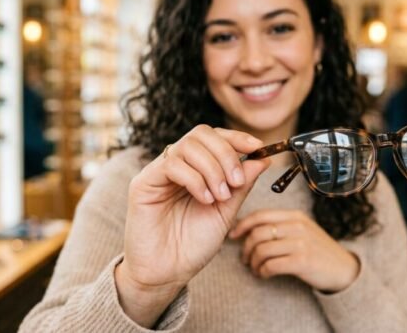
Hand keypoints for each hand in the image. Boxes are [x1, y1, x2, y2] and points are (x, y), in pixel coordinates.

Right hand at [116, 125, 269, 325]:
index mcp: (195, 169)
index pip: (213, 137)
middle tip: (236, 181)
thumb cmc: (193, 245)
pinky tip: (204, 199)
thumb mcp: (226, 212)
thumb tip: (263, 159)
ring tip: (220, 196)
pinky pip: (171, 164)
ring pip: (188, 146)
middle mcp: (176, 165)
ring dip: (212, 168)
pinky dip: (195, 179)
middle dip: (226, 153)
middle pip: (201, 134)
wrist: (168, 273)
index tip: (258, 148)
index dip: (236, 137)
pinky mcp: (143, 183)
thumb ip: (242, 185)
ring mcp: (158, 172)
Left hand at [229, 209, 359, 292]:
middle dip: (245, 248)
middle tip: (245, 259)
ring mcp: (301, 243)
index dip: (242, 225)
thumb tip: (250, 228)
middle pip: (257, 233)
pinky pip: (271, 265)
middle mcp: (297, 226)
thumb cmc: (317, 250)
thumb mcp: (302, 230)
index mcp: (295, 216)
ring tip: (255, 268)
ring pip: (261, 250)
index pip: (260, 215)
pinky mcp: (302, 261)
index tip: (233, 235)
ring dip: (253, 262)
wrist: (343, 269)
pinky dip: (262, 272)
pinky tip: (264, 275)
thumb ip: (281, 226)